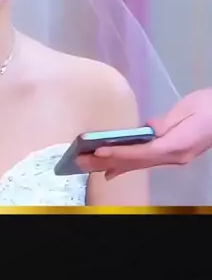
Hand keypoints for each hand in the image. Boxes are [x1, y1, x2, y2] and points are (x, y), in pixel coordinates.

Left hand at [76, 89, 211, 179]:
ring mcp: (174, 158)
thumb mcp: (187, 109)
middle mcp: (174, 157)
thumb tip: (146, 129)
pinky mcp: (173, 154)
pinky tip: (112, 171)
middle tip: (81, 161)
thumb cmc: (210, 108)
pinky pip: (145, 161)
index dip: (120, 153)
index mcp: (177, 146)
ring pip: (138, 164)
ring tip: (88, 166)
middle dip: (107, 162)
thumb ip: (165, 121)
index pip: (143, 153)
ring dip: (113, 165)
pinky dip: (126, 165)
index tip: (99, 152)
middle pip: (136, 162)